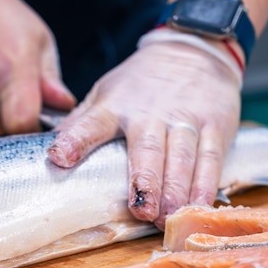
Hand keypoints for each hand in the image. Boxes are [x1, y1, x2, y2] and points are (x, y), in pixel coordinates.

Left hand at [47, 32, 241, 229]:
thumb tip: (51, 153)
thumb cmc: (140, 82)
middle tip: (140, 209)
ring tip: (167, 216)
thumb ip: (81, 123)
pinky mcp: (215, 125)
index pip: (92, 123)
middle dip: (145, 181)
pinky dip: (205, 185)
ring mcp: (185, 118)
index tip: (59, 157)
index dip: (75, 140)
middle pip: (147, 149)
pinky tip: (198, 205)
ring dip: (175, 190)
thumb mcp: (105, 93)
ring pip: (182, 157)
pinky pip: (211, 159)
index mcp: (115, 106)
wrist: (193, 50)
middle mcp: (150, 112)